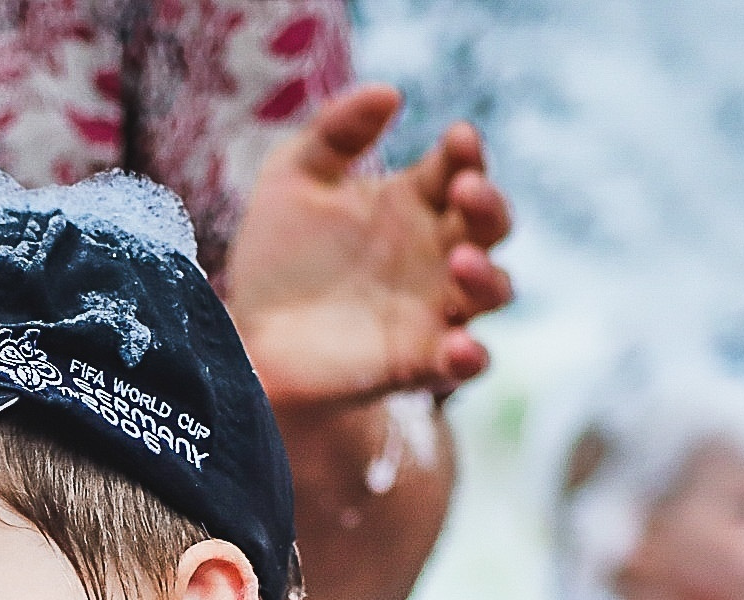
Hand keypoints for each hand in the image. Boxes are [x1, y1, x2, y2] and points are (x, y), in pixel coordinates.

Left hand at [225, 85, 512, 408]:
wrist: (251, 338)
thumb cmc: (280, 256)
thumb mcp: (293, 179)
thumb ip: (335, 132)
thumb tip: (390, 92)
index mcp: (414, 201)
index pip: (457, 168)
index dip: (466, 153)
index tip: (458, 138)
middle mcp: (437, 252)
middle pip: (489, 224)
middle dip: (487, 204)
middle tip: (463, 190)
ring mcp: (434, 308)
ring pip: (492, 289)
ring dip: (487, 276)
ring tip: (462, 262)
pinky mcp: (418, 362)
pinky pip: (464, 362)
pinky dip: (471, 356)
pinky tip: (460, 347)